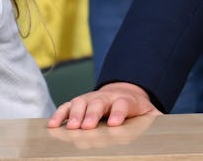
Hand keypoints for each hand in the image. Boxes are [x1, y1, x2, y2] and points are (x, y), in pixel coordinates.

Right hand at [47, 82, 161, 129]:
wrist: (123, 92)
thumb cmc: (136, 109)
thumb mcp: (151, 113)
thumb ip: (157, 119)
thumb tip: (167, 127)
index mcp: (125, 100)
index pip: (122, 104)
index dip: (118, 112)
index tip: (114, 123)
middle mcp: (105, 97)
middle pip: (97, 103)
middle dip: (91, 114)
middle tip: (86, 126)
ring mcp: (89, 98)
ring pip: (79, 103)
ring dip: (73, 115)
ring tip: (70, 127)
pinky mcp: (77, 102)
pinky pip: (66, 106)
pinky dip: (58, 114)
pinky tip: (52, 124)